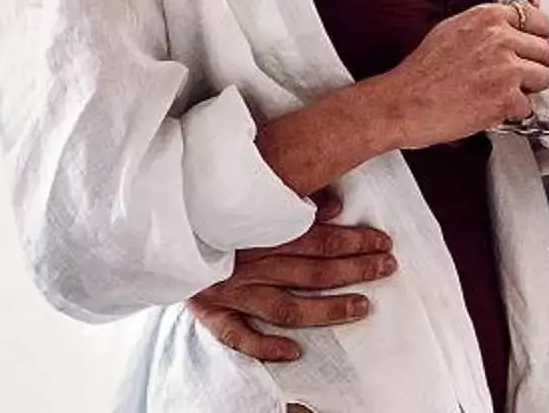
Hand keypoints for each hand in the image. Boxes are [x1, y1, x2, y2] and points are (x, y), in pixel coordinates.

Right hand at [190, 191, 398, 362]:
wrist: (161, 227)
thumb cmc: (209, 211)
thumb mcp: (249, 196)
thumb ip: (292, 198)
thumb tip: (334, 205)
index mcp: (261, 230)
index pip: (320, 238)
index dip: (356, 241)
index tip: (384, 243)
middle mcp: (251, 262)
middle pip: (313, 270)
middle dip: (355, 269)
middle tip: (387, 268)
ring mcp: (233, 290)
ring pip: (288, 305)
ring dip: (328, 308)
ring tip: (362, 307)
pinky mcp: (212, 312)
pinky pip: (239, 336)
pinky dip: (265, 346)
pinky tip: (293, 352)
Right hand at [373, 1, 548, 149]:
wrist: (403, 102)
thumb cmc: (421, 72)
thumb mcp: (453, 30)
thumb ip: (486, 27)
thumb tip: (512, 29)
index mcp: (488, 17)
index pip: (539, 20)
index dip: (537, 38)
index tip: (533, 46)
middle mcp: (501, 38)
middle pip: (546, 50)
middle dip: (533, 65)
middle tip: (514, 76)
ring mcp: (506, 68)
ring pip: (544, 78)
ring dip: (527, 89)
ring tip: (501, 92)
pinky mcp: (506, 98)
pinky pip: (528, 106)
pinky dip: (512, 112)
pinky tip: (491, 108)